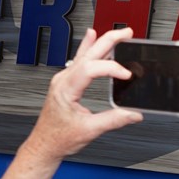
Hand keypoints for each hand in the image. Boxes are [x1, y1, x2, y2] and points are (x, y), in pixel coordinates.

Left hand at [23, 27, 142, 161]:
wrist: (44, 144)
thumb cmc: (58, 138)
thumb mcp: (89, 131)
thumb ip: (113, 121)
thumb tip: (133, 114)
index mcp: (65, 89)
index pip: (90, 69)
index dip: (111, 68)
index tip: (127, 75)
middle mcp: (63, 80)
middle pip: (88, 53)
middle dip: (109, 40)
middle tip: (127, 34)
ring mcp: (64, 79)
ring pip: (84, 54)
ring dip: (102, 42)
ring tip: (119, 34)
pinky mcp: (67, 82)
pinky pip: (80, 60)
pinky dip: (89, 48)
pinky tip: (92, 37)